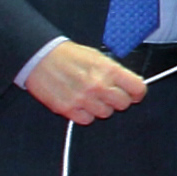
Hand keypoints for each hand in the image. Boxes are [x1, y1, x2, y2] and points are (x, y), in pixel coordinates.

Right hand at [26, 41, 148, 123]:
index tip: (133, 93)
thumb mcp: (97, 56)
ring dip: (100, 107)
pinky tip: (79, 102)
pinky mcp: (68, 109)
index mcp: (108, 69)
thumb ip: (115, 71)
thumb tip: (131, 83)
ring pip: (105, 114)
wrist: (39, 57)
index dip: (137, 92)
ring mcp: (83, 99)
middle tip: (108, 93)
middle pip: (123, 104)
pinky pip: (87, 120)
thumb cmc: (68, 55)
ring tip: (90, 95)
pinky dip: (85, 114)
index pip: (138, 88)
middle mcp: (98, 85)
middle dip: (118, 99)